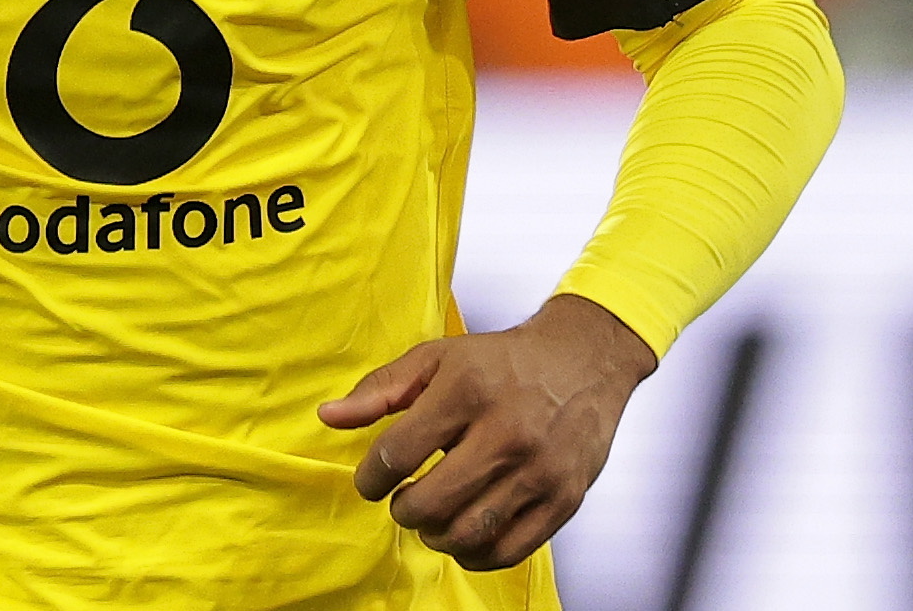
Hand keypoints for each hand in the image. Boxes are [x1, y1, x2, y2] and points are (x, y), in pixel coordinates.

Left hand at [319, 294, 658, 571]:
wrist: (583, 362)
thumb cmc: (501, 363)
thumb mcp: (437, 358)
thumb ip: (380, 389)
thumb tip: (328, 417)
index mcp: (467, 390)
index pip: (398, 454)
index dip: (370, 477)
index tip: (370, 480)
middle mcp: (506, 432)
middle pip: (431, 503)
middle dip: (402, 510)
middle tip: (402, 500)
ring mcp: (539, 470)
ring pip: (468, 533)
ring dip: (435, 535)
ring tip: (432, 517)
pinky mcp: (564, 499)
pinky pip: (508, 551)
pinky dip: (475, 554)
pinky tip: (465, 532)